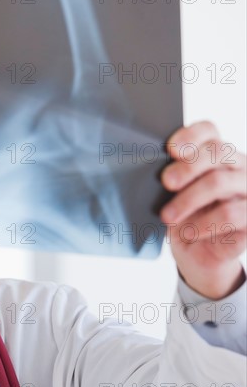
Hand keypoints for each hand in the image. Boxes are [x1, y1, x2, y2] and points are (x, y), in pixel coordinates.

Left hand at [160, 121, 245, 299]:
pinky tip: (188, 232)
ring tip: (167, 216)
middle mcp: (236, 169)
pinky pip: (230, 214)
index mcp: (215, 157)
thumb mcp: (170, 198)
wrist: (196, 255)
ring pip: (220, 182)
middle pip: (217, 152)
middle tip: (166, 182)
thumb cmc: (183, 219)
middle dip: (187, 166)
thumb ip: (169, 180)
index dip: (191, 135)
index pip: (209, 131)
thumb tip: (151, 170)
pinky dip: (204, 223)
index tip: (170, 149)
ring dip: (188, 200)